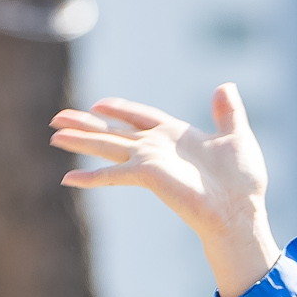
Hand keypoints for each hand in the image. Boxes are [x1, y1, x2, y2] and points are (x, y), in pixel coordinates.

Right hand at [52, 86, 279, 296]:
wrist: (240, 210)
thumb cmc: (243, 181)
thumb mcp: (237, 138)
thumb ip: (228, 113)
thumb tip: (226, 86)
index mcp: (176, 135)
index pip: (141, 116)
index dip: (121, 109)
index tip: (100, 104)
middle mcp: (157, 148)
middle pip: (115, 130)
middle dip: (86, 123)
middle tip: (57, 117)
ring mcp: (149, 161)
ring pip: (107, 144)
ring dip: (80, 139)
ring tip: (53, 134)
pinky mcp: (147, 175)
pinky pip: (112, 173)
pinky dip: (90, 176)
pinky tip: (68, 178)